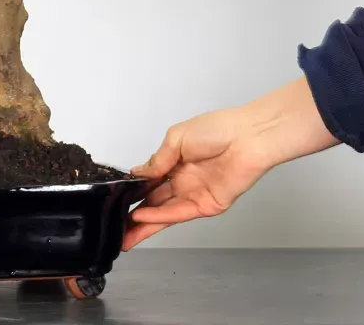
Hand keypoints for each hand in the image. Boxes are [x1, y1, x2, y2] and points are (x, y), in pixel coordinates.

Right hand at [123, 77, 338, 249]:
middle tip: (115, 225)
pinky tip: (141, 218)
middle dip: (134, 213)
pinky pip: (178, 213)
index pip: (150, 181)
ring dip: (144, 223)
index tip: (115, 199)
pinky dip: (159, 217)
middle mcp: (183, 180)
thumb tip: (138, 173)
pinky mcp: (206, 205)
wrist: (248, 138)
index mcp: (175, 161)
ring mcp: (194, 194)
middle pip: (154, 201)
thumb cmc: (216, 129)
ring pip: (163, 212)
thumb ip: (158, 160)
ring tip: (123, 234)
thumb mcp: (176, 138)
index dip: (134, 190)